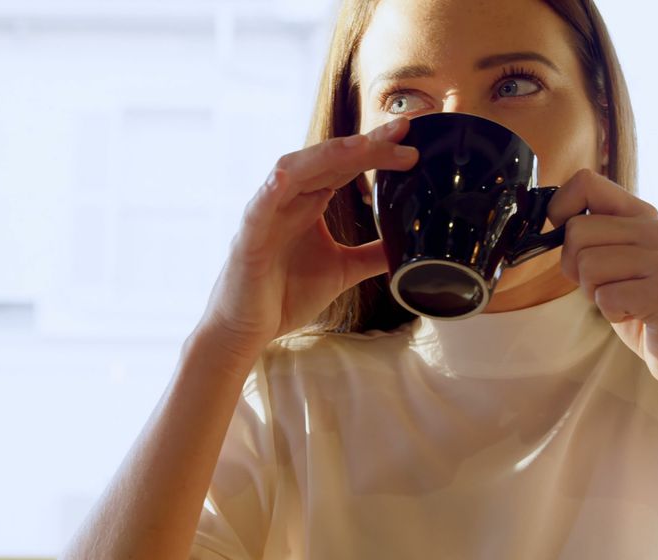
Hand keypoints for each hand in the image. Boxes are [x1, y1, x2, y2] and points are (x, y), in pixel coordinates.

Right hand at [194, 117, 418, 354]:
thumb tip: (408, 245)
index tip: (409, 141)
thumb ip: (372, 254)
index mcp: (311, 203)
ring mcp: (267, 214)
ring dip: (326, 156)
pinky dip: (269, 191)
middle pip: (327, 160)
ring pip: (294, 171)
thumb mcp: (343, 270)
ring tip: (360, 146)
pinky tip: (282, 179)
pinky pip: (257, 208)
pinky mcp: (248, 238)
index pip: (347, 166)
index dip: (376, 150)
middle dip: (363, 144)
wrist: (248, 329)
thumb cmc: (286, 295)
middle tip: (400, 132)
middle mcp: (290, 200)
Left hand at [547, 169, 657, 388]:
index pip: (586, 182)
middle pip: (576, 231)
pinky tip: (636, 315)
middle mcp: (657, 230)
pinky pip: (605, 297)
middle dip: (575, 267)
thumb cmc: (645, 305)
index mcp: (642, 215)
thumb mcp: (620, 259)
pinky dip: (611, 313)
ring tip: (624, 300)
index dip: (560, 208)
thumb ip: (595, 236)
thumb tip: (553, 221)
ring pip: (587, 265)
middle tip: (604, 286)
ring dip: (595, 293)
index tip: (562, 234)